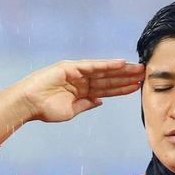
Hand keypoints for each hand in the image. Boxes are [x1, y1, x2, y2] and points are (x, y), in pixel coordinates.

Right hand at [0, 59, 144, 142]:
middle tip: (145, 74)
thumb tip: (100, 101)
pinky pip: (94, 65)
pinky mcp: (72, 67)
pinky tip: (122, 64)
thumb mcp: (71, 110)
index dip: (122, 88)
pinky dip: (108, 64)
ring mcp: (78, 73)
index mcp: (83, 92)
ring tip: (138, 69)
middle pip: (109, 79)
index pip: (107, 90)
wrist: (29, 103)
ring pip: (105, 72)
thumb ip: (86, 104)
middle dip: (126, 77)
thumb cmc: (46, 109)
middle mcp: (82, 80)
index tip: (137, 87)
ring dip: (122, 70)